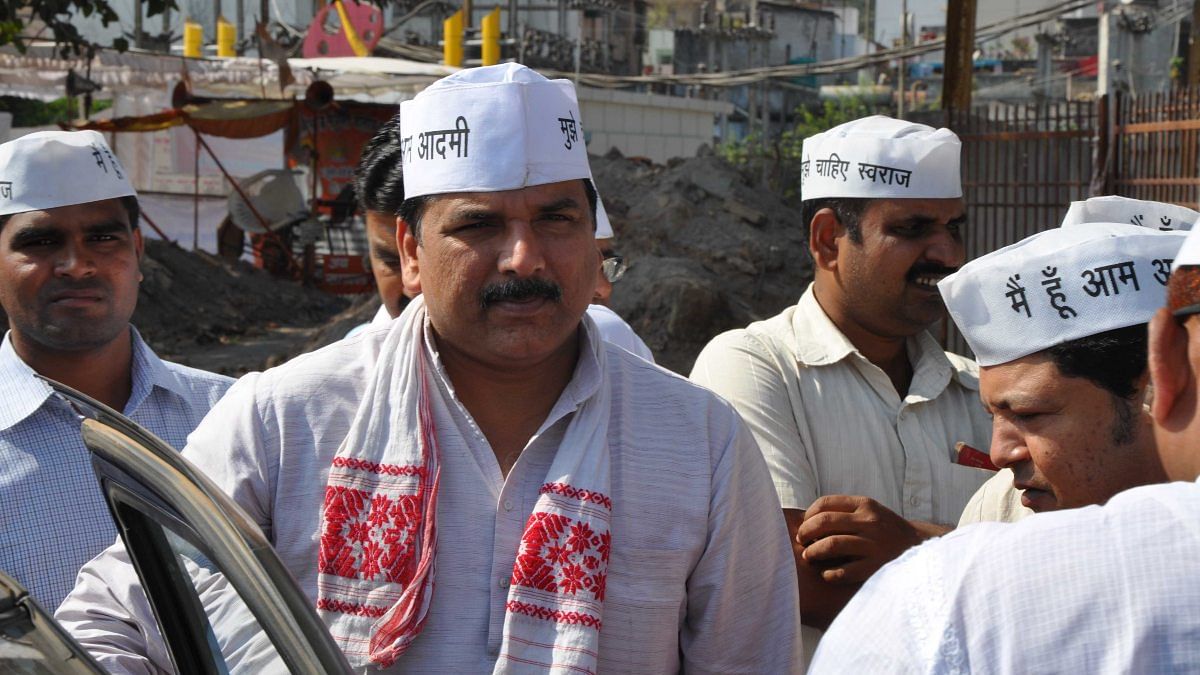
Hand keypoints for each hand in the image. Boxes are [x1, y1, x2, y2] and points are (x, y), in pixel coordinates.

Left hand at [796, 495, 946, 584]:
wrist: (921, 548)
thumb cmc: (887, 530)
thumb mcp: (871, 512)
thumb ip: (845, 512)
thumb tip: (808, 519)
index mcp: (865, 505)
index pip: (825, 503)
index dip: (808, 515)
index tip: (804, 525)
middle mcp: (869, 522)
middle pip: (824, 522)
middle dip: (806, 532)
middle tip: (801, 542)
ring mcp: (874, 544)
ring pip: (831, 544)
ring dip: (813, 552)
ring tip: (809, 557)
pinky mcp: (877, 566)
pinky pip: (845, 571)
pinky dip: (831, 574)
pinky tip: (827, 575)